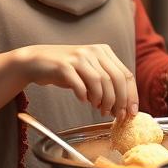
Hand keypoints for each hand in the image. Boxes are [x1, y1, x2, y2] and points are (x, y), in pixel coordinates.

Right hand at [16, 43, 137, 119]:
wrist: (35, 61)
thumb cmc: (65, 70)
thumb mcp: (88, 72)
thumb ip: (105, 84)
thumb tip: (121, 107)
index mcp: (104, 51)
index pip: (126, 74)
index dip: (131, 95)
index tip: (131, 112)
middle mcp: (93, 51)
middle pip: (116, 79)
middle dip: (119, 101)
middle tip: (117, 116)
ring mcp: (78, 57)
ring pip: (100, 82)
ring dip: (102, 101)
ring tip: (99, 110)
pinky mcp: (63, 65)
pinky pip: (79, 84)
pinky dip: (84, 95)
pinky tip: (83, 101)